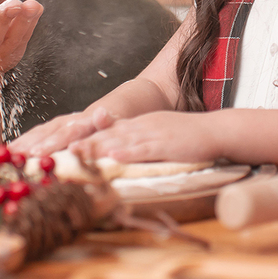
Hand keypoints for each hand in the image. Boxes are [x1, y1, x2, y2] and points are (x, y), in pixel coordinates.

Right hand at [10, 106, 116, 155]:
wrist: (106, 113)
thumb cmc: (110, 126)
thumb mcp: (114, 125)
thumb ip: (106, 121)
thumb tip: (101, 112)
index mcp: (84, 122)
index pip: (67, 131)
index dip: (52, 143)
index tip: (37, 153)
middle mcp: (67, 122)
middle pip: (47, 133)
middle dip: (30, 146)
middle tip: (16, 158)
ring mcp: (57, 125)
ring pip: (38, 133)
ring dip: (22, 144)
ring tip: (5, 156)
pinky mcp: (51, 130)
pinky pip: (34, 136)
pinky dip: (21, 143)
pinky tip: (7, 152)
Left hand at [71, 111, 221, 163]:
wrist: (217, 130)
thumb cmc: (189, 136)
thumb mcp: (158, 132)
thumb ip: (137, 137)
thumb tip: (115, 146)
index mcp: (140, 123)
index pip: (107, 130)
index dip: (85, 137)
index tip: (64, 144)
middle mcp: (142, 125)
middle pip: (107, 134)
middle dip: (83, 142)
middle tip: (61, 149)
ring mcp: (154, 133)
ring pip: (120, 140)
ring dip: (97, 146)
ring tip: (76, 152)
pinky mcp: (167, 143)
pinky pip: (144, 148)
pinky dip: (127, 151)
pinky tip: (113, 155)